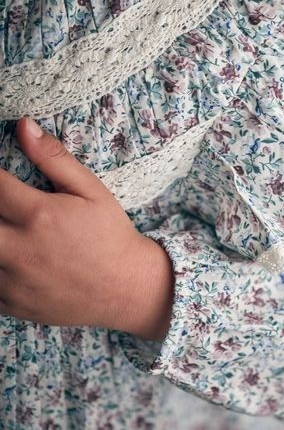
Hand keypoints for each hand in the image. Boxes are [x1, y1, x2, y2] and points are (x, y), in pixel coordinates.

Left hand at [0, 117, 173, 340]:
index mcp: (38, 214)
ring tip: (12, 229)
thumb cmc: (111, 235)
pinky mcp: (10, 303)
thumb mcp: (93, 192)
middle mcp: (18, 248)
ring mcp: (11, 280)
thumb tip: (24, 126)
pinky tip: (13, 256)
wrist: (126, 288)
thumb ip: (55, 159)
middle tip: (7, 206)